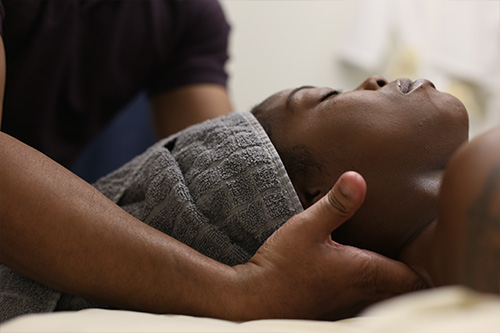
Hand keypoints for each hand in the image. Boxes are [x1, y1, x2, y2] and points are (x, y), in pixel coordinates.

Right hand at [233, 171, 425, 319]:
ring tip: (391, 266)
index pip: (411, 277)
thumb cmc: (281, 265)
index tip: (431, 253)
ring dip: (389, 284)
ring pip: (381, 297)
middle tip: (416, 256)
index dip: (425, 267)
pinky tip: (355, 279)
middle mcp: (360, 292)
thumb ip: (336, 204)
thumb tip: (357, 177)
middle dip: (411, 276)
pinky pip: (361, 302)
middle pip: (400, 289)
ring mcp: (346, 305)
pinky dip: (368, 292)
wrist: (254, 299)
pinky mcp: (330, 310)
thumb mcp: (306, 227)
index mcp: (363, 271)